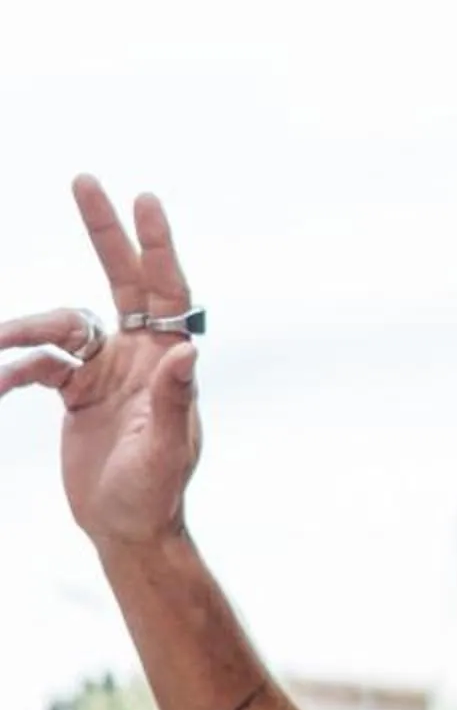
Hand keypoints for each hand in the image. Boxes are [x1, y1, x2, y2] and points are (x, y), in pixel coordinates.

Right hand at [0, 177, 203, 549]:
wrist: (125, 528)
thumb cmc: (155, 493)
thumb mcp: (165, 451)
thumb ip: (173, 402)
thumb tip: (186, 354)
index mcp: (169, 360)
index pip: (167, 289)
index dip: (156, 244)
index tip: (143, 200)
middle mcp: (141, 355)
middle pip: (123, 280)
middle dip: (105, 232)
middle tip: (84, 181)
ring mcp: (107, 370)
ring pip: (63, 326)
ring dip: (27, 330)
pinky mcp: (77, 391)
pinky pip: (41, 364)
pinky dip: (17, 368)